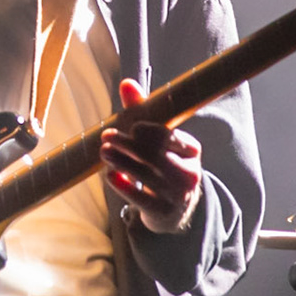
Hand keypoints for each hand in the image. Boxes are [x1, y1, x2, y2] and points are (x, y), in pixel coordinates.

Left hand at [100, 77, 203, 234]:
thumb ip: (142, 111)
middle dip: (129, 144)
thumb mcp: (158, 140)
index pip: (168, 136)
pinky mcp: (162, 212)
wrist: (174, 210)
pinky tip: (110, 176)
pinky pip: (140, 198)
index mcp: (191, 150)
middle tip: (107, 136)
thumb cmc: (163, 164)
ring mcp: (177, 196)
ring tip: (104, 152)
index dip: (148, 130)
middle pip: (156, 155)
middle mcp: (190, 173)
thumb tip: (126, 83)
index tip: (131, 127)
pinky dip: (123, 186)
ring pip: (146, 175)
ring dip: (121, 161)